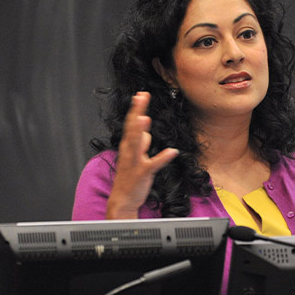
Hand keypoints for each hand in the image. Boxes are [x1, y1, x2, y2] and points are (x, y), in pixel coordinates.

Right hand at [106, 92, 178, 218]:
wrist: (123, 199)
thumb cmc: (129, 177)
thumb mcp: (135, 157)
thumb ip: (140, 144)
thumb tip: (146, 133)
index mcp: (128, 146)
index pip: (131, 123)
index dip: (136, 109)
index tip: (141, 94)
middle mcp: (129, 151)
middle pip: (132, 128)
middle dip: (136, 112)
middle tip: (141, 96)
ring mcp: (135, 162)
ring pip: (137, 144)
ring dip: (141, 132)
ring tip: (146, 118)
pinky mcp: (142, 173)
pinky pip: (153, 164)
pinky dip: (162, 157)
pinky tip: (172, 151)